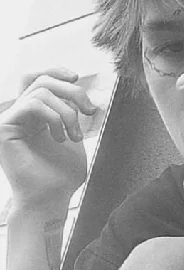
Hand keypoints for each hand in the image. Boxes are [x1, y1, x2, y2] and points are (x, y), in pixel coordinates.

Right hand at [0, 67, 96, 212]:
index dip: (56, 71)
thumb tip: (78, 85)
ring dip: (67, 112)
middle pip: (42, 79)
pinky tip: (59, 137)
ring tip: (75, 135)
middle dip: (73, 91)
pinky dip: (54, 117)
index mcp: (34, 115)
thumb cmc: (63, 174)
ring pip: (41, 91)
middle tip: (90, 110)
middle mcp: (19, 115)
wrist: (51, 198)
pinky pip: (31, 104)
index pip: (37, 78)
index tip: (77, 78)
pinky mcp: (4, 128)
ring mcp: (9, 121)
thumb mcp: (74, 135)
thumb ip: (72, 111)